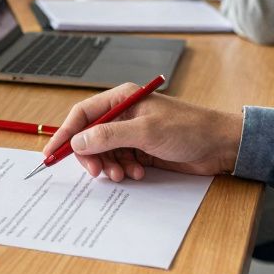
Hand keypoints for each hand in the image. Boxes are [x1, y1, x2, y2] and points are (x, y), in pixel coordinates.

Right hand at [42, 83, 243, 181]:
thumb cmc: (189, 128)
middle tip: (96, 172)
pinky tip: (137, 173)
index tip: (52, 153)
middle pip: (90, 136)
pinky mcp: (141, 149)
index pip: (83, 114)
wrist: (220, 145)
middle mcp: (123, 114)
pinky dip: (123, 169)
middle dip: (90, 156)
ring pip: (104, 152)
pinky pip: (120, 161)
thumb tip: (78, 141)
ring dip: (109, 165)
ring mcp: (132, 133)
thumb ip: (108, 136)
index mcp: (121, 99)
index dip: (65, 133)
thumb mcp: (145, 131)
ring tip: (122, 174)